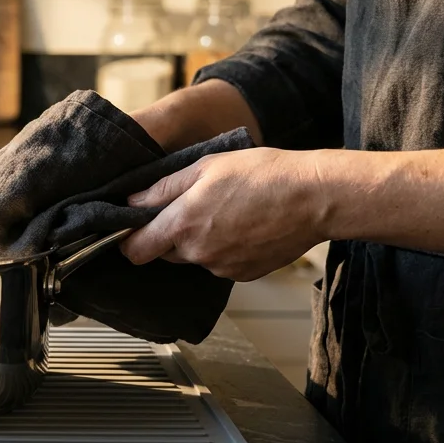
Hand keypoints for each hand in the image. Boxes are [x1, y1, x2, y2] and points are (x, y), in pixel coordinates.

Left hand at [119, 147, 328, 281]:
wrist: (315, 197)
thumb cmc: (263, 174)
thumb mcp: (205, 167)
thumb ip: (163, 188)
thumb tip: (131, 201)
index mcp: (182, 224)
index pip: (135, 250)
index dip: (128, 240)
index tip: (132, 229)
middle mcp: (198, 253)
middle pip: (165, 253)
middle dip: (170, 235)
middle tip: (193, 207)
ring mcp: (222, 268)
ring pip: (194, 258)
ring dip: (199, 241)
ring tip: (226, 212)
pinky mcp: (244, 275)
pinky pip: (220, 265)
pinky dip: (224, 250)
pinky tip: (244, 226)